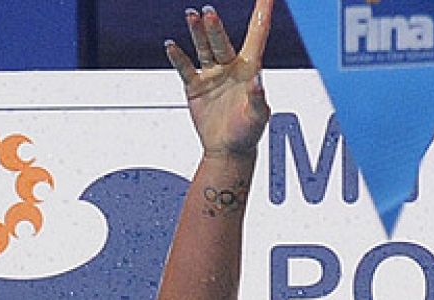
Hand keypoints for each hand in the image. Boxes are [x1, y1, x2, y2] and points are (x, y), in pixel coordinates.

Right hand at [165, 1, 272, 158]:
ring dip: (198, 32)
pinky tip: (172, 45)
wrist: (227, 150)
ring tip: (192, 16)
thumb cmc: (248, 133)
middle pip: (221, 41)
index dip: (262, 13)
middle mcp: (231, 67)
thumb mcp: (257, 117)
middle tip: (209, 14)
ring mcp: (213, 74)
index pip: (257, 35)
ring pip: (203, 48)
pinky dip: (178, 57)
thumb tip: (257, 82)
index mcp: (250, 69)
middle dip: (214, 28)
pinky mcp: (196, 86)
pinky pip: (185, 67)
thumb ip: (257, 99)